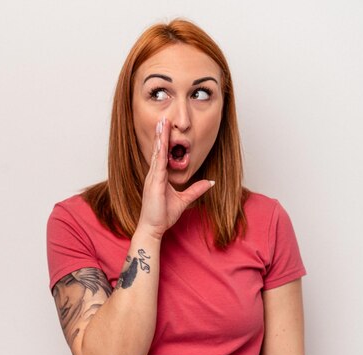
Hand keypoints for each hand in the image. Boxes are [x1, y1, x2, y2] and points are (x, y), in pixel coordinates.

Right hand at [136, 117, 213, 239]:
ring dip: (159, 138)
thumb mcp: (184, 200)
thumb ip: (196, 189)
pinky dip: (160, 152)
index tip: (166, 128)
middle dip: (160, 134)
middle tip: (163, 119)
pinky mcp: (154, 183)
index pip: (162, 155)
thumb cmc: (162, 216)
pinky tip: (162, 142)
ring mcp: (152, 178)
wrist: (153, 228)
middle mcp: (154, 175)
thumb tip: (210, 182)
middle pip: (158, 150)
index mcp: (159, 177)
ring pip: (157, 154)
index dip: (164, 141)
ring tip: (161, 124)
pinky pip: (158, 164)